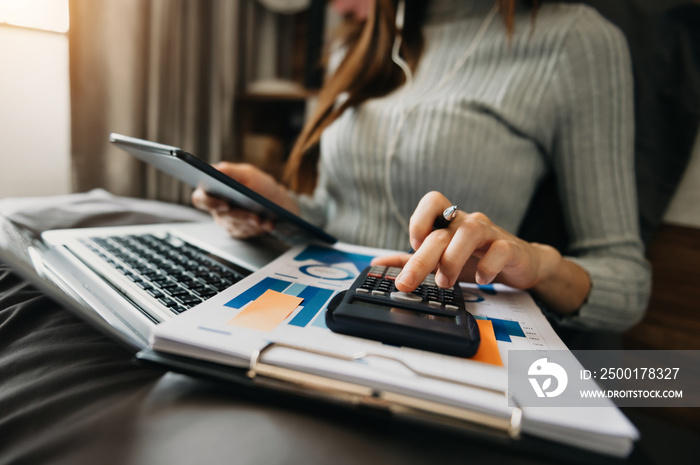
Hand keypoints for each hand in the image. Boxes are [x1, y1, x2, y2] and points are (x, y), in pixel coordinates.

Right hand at [191, 162, 298, 238]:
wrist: (277, 201)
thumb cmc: (260, 185)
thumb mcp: (247, 173)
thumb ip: (229, 171)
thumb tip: (214, 170)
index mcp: (214, 190)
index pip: (200, 198)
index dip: (209, 202)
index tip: (224, 204)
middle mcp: (218, 208)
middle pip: (221, 215)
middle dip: (239, 215)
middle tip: (252, 215)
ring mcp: (228, 221)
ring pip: (235, 225)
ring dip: (250, 222)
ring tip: (262, 219)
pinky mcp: (239, 231)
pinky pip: (247, 232)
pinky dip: (260, 227)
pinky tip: (268, 224)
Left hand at [371, 191, 588, 313]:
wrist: (521, 265)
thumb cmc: (477, 259)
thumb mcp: (441, 261)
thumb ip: (411, 261)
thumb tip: (376, 264)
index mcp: (451, 222)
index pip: (433, 201)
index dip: (419, 219)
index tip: (413, 244)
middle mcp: (468, 222)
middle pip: (442, 231)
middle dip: (422, 257)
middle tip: (408, 282)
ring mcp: (490, 233)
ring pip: (469, 233)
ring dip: (452, 260)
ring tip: (445, 281)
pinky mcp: (510, 248)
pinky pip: (499, 250)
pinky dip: (488, 265)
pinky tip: (482, 279)